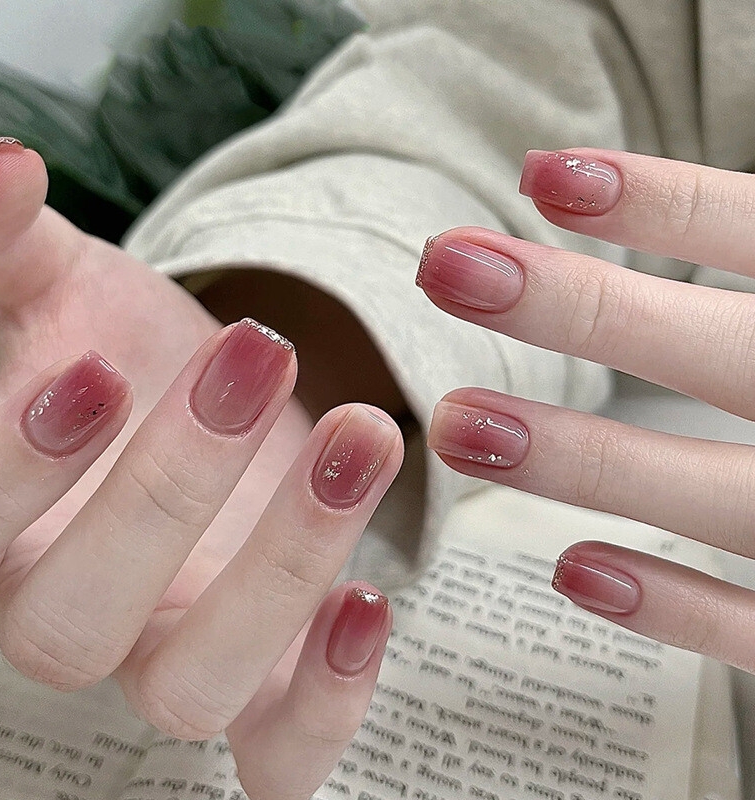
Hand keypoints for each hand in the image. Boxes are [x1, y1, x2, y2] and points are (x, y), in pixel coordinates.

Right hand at [0, 139, 402, 799]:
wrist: (231, 418)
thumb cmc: (138, 363)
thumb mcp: (71, 295)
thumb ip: (11, 245)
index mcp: (1, 530)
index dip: (0, 473)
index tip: (92, 367)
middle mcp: (76, 617)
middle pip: (74, 622)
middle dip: (167, 489)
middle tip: (253, 358)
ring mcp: (173, 667)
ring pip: (192, 684)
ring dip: (282, 565)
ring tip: (361, 437)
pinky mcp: (265, 694)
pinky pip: (283, 760)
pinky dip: (326, 704)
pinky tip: (372, 602)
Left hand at [419, 148, 754, 670]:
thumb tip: (626, 199)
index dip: (658, 204)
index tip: (543, 175)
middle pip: (722, 349)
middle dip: (579, 307)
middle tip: (445, 269)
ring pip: (715, 490)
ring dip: (579, 456)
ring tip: (457, 423)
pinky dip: (674, 606)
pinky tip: (573, 572)